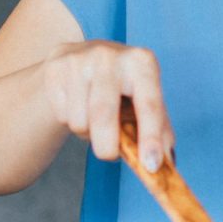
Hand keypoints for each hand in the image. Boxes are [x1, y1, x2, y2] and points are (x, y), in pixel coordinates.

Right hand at [38, 41, 171, 171]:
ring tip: (94, 120)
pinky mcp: (55, 69)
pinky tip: (77, 106)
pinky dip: (70, 122)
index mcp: (142, 62)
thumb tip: (166, 163)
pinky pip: (62, 115)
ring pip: (79, 121)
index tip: (150, 165)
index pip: (149, 105)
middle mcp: (110, 56)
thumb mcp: (146, 100)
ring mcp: (80, 60)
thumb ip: (160, 131)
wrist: (84, 57)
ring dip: (87, 133)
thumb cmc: (124, 86)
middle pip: (104, 116)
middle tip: (110, 155)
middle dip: (107, 147)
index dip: (150, 137)